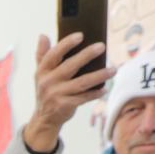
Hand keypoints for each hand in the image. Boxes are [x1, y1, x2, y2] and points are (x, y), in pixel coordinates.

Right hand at [23, 33, 117, 153]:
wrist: (44, 118)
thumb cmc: (47, 90)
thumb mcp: (41, 74)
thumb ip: (42, 55)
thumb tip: (42, 35)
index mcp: (42, 71)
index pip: (53, 55)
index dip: (66, 44)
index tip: (80, 35)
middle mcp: (47, 82)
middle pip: (69, 66)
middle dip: (86, 55)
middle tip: (102, 46)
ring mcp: (56, 95)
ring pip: (82, 82)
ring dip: (99, 75)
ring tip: (113, 69)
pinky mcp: (64, 106)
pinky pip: (84, 98)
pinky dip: (95, 93)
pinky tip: (105, 88)